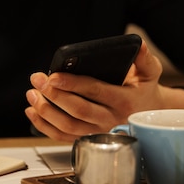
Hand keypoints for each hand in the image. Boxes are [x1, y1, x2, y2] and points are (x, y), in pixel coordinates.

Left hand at [24, 40, 183, 141]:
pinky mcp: (88, 138)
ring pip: (68, 126)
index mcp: (124, 101)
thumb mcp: (151, 72)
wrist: (150, 116)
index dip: (73, 84)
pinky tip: (32, 111)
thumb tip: (138, 45)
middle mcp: (111, 120)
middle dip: (54, 95)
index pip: (95, 92)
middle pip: (78, 110)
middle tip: (37, 80)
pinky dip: (44, 126)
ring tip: (32, 94)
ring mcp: (98, 132)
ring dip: (46, 111)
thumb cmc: (145, 90)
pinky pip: (63, 136)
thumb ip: (144, 58)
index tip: (53, 76)